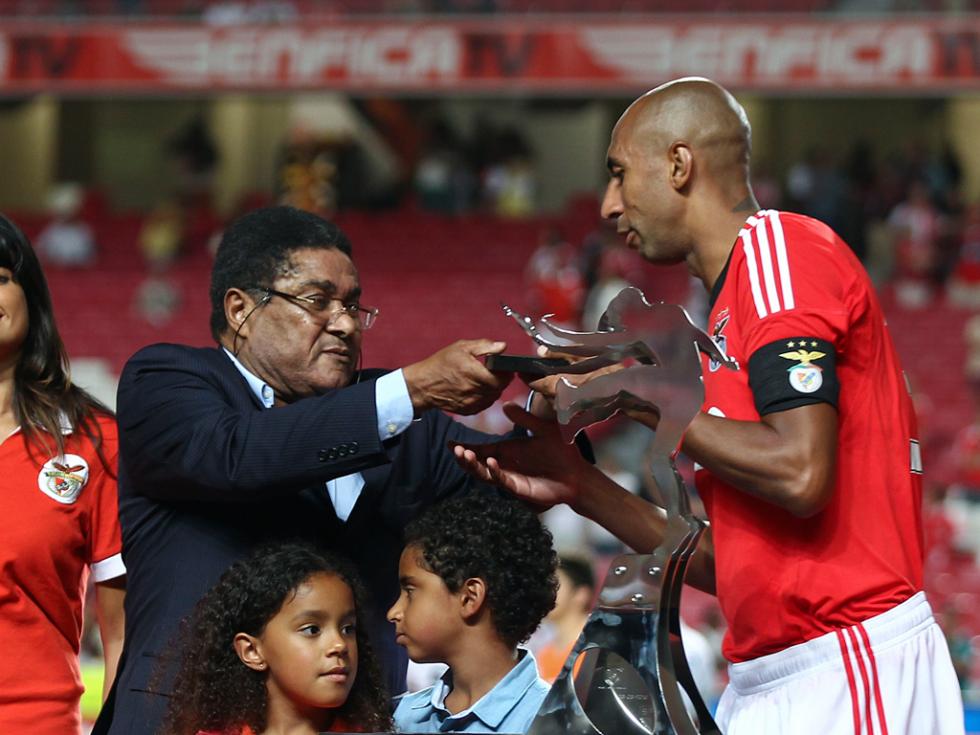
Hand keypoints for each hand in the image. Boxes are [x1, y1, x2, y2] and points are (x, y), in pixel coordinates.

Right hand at [403, 339, 512, 415]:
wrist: (424, 385)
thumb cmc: (440, 364)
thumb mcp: (461, 347)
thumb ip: (484, 346)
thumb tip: (502, 346)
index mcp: (473, 373)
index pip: (501, 379)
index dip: (506, 373)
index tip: (506, 368)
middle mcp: (473, 390)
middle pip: (498, 388)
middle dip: (501, 380)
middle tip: (497, 372)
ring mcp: (470, 402)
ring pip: (493, 397)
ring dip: (494, 388)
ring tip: (487, 379)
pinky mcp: (468, 410)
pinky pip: (485, 404)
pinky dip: (486, 397)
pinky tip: (479, 388)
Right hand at [451, 403, 592, 509]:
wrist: (577, 474)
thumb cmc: (561, 452)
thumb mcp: (543, 429)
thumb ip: (525, 418)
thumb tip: (505, 405)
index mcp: (507, 450)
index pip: (481, 448)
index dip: (465, 446)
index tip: (449, 442)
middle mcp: (505, 464)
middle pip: (477, 463)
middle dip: (464, 457)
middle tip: (456, 449)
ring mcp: (510, 477)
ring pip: (485, 474)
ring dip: (474, 465)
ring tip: (466, 455)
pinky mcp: (519, 488)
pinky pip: (503, 480)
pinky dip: (495, 472)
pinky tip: (492, 463)